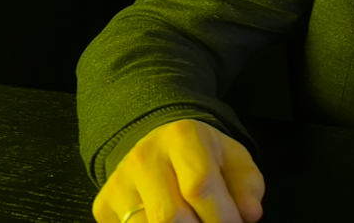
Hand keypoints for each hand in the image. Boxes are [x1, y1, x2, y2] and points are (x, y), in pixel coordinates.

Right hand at [92, 119, 265, 222]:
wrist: (158, 143)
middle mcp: (144, 157)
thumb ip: (247, 185)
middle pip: (169, 216)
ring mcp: (119, 183)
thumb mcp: (233, 158)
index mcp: (181, 137)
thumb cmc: (203, 154)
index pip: (199, 186)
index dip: (221, 216)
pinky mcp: (104, 206)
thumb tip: (250, 214)